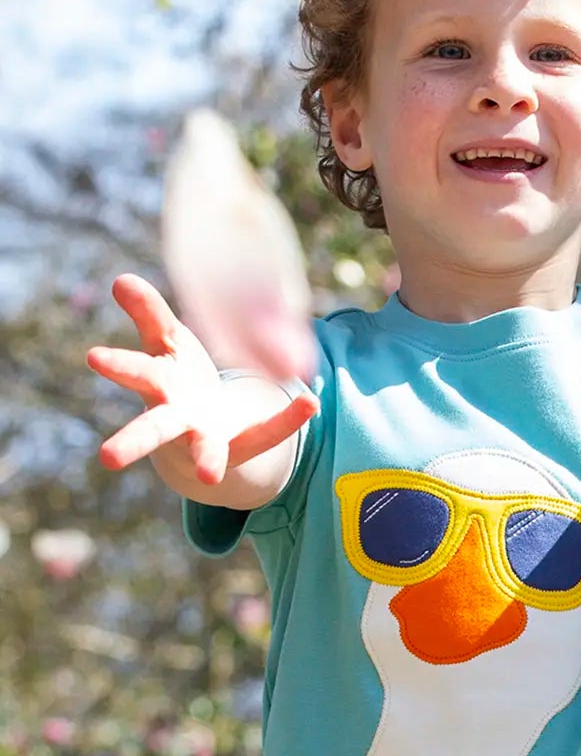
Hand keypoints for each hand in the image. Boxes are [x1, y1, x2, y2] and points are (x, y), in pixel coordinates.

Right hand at [89, 274, 315, 484]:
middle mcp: (176, 419)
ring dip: (206, 461)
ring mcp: (206, 439)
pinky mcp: (240, 447)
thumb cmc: (178, 379)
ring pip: (202, 452)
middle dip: (132, 442)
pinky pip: (266, 434)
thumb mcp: (167, 343)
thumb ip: (149, 313)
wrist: (199, 431)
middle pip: (152, 430)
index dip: (119, 365)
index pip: (139, 372)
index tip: (95, 357)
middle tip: (108, 458)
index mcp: (158, 386)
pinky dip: (288, 418)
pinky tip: (310, 403)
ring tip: (209, 475)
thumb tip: (120, 280)